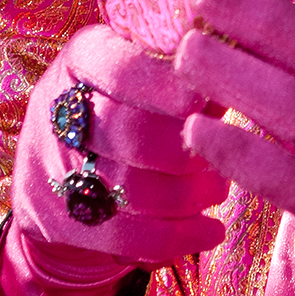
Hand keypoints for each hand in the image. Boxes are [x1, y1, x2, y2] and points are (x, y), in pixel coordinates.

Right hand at [14, 24, 227, 279]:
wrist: (65, 164)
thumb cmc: (136, 102)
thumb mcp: (152, 70)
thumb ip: (192, 69)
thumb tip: (244, 67)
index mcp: (85, 57)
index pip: (120, 69)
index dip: (162, 86)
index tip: (202, 98)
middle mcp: (58, 108)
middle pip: (126, 134)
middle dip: (184, 153)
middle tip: (223, 158)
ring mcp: (49, 166)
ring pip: (125, 189)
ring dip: (185, 197)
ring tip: (220, 191)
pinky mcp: (52, 218)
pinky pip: (117, 236)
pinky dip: (171, 238)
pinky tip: (209, 233)